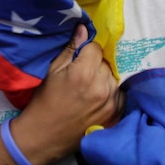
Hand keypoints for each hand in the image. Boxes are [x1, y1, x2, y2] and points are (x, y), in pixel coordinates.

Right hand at [16, 25, 121, 160]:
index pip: (96, 48)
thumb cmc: (45, 101)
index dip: (85, 51)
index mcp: (84, 73)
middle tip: (80, 76)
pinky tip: (96, 98)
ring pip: (113, 77)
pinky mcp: (114, 115)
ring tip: (87, 89)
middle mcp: (102, 86)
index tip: (76, 60)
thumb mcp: (52, 70)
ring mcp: (110, 102)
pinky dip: (110, 93)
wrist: (44, 135)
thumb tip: (83, 28)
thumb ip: (71, 48)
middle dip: (95, 64)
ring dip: (103, 79)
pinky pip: (119, 94)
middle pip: (105, 62)